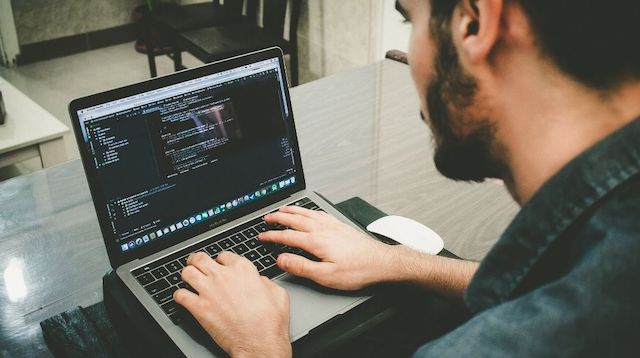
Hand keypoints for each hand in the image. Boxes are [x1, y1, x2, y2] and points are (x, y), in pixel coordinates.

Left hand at [174, 251, 291, 357]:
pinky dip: (179, 296)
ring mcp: (209, 291)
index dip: (221, 261)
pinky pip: (180, 295)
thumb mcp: (278, 293)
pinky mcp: (199, 308)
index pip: (224, 255)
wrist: (259, 343)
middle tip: (196, 265)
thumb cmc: (270, 322)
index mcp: (243, 269)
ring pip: (187, 272)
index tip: (219, 265)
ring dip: (187, 275)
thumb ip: (266, 282)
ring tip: (188, 279)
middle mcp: (223, 276)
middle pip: (200, 258)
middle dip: (197, 261)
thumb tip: (260, 281)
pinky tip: (183, 298)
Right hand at [259, 205, 392, 289]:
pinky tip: (308, 212)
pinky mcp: (340, 226)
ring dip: (292, 210)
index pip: (287, 236)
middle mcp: (323, 229)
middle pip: (295, 219)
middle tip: (267, 217)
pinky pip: (319, 213)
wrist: (381, 262)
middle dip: (278, 218)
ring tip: (282, 209)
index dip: (272, 236)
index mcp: (316, 241)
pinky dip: (308, 210)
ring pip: (307, 213)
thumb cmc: (357, 270)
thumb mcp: (326, 276)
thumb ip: (302, 267)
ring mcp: (332, 225)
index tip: (261, 236)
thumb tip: (282, 260)